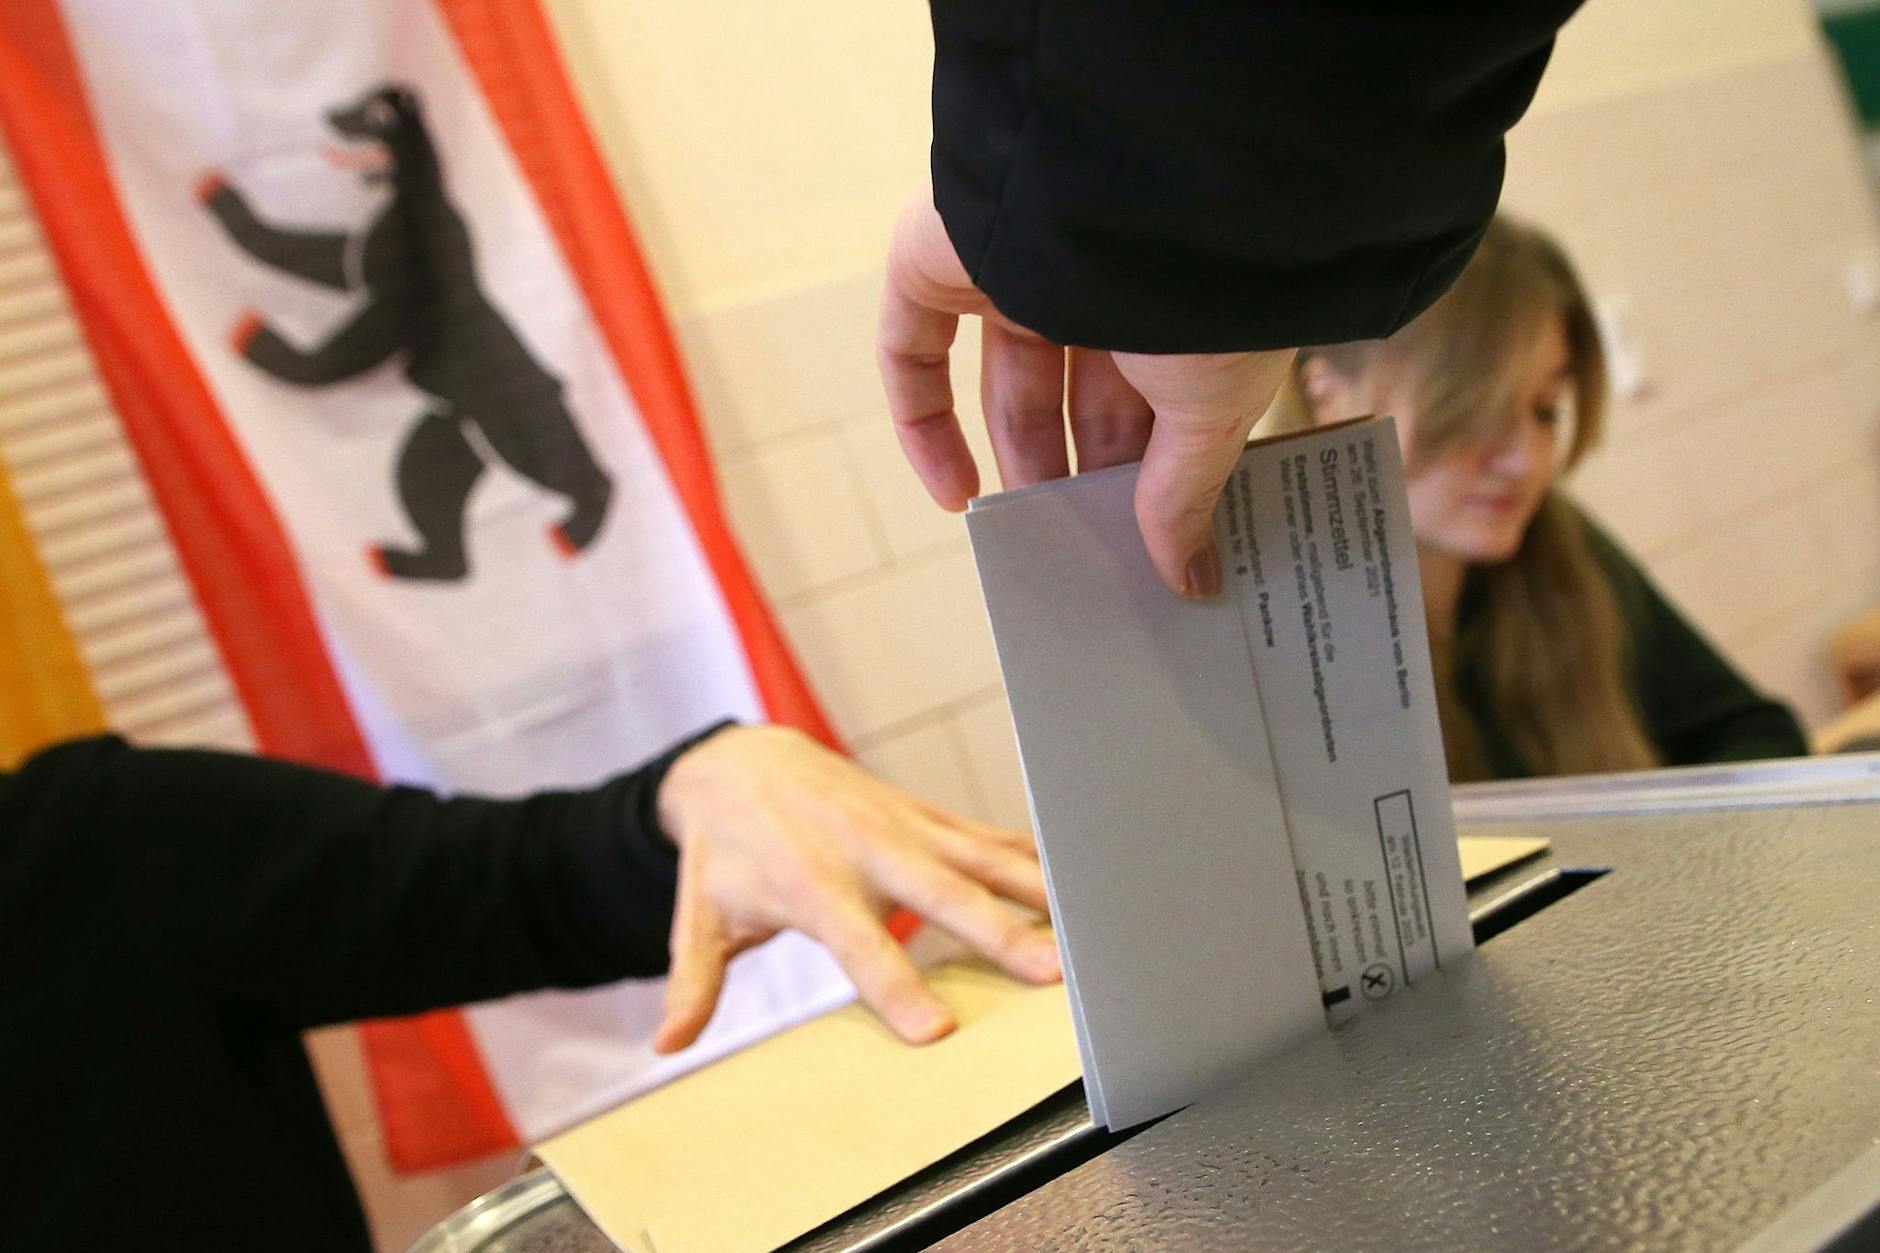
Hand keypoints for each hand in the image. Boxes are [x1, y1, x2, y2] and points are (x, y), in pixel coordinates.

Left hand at [650, 724, 1057, 1051]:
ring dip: (1037, 892)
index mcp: (810, 884)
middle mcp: (865, 850)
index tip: (938, 1030)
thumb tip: (666, 1043)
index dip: (896, 987)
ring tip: (1089, 927)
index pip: (859, 945)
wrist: (742, 761)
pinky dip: (1031, 857)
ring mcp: (902, 825)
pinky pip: (985, 836)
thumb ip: (693, 981)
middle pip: (941, 896)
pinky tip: (1079, 886)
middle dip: (998, 933)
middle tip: (1048, 973)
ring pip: (980, 858)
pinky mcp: (924, 813)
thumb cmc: (725, 849)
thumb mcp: (699, 914)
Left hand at [877, 186, 1294, 597]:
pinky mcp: (940, 260)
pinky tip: (954, 498)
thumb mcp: (1211, 412)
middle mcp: (1101, 278)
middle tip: (1091, 556)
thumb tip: (1189, 578)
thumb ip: (1185, 494)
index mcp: (1177, 300)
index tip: (1152, 547)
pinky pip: (913, 352)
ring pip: (1008, 384)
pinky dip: (925, 427)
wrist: (1138, 193)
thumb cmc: (1206, 293)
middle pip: (1083, 400)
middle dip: (1084, 477)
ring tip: (1029, 547)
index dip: (1150, 475)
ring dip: (1017, 463)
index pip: (1157, 400)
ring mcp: (1016, 266)